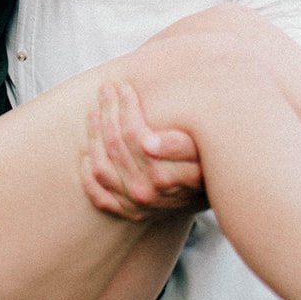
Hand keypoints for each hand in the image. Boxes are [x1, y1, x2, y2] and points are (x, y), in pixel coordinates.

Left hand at [81, 81, 207, 220]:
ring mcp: (135, 205)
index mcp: (163, 176)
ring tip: (95, 113)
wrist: (214, 192)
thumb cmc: (208, 161)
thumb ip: (178, 145)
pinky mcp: (129, 213)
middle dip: (108, 112)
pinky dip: (89, 178)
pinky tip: (86, 156)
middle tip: (106, 89)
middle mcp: (146, 194)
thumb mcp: (201, 149)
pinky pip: (100, 197)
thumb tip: (148, 143)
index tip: (124, 86)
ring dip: (94, 137)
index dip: (126, 106)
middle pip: (115, 146)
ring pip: (102, 168)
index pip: (132, 134)